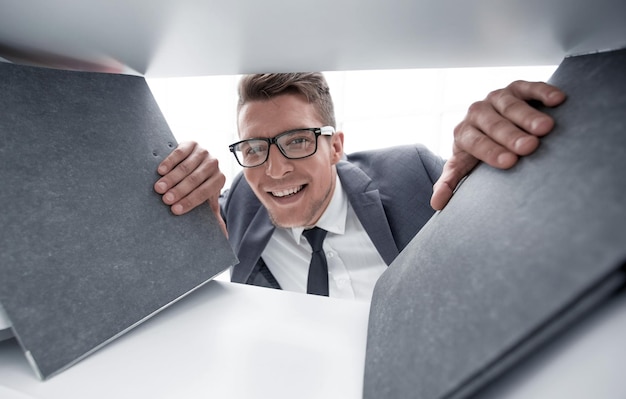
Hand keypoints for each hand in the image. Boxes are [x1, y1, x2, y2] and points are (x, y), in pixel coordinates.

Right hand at [154, 141, 226, 234]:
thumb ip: (214, 217)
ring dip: (171, 178)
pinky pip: (180, 152)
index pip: (204, 192)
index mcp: (219, 179)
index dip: (190, 202)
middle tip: (165, 199)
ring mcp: (203, 152)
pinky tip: (160, 171)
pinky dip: (170, 161)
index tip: (175, 210)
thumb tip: (224, 238)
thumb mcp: (208, 200)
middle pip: (195, 179)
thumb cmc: (201, 186)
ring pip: (186, 167)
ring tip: (159, 188)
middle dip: (180, 191)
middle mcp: (214, 164)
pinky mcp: (191, 143)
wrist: (198, 162)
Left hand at [431, 80, 565, 209]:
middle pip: (493, 123)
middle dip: (511, 135)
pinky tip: (558, 100)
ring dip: (528, 115)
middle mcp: (477, 112)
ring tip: (546, 128)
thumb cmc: (476, 151)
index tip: (509, 162)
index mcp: (463, 133)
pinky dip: (543, 91)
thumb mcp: (462, 166)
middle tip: (529, 146)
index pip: (475, 142)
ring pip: (510, 104)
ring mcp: (496, 98)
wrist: (485, 123)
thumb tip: (436, 204)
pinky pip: (529, 87)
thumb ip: (449, 182)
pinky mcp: (516, 87)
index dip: (491, 151)